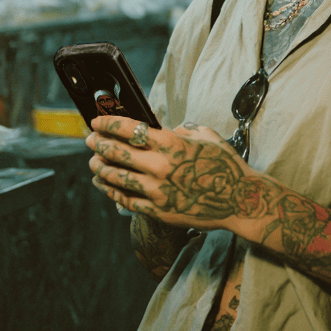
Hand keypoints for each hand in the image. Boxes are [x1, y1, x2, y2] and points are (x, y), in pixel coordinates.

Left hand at [86, 116, 268, 231]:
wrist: (239, 201)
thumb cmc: (225, 166)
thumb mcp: (207, 137)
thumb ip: (183, 130)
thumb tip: (164, 129)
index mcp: (172, 144)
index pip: (130, 130)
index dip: (109, 124)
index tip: (97, 121)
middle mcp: (161, 166)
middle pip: (117, 153)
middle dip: (99, 144)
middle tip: (90, 140)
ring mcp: (157, 191)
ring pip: (117, 178)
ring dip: (100, 168)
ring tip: (93, 163)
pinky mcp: (158, 210)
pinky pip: (126, 200)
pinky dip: (111, 191)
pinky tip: (104, 184)